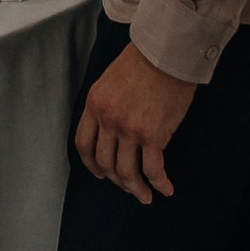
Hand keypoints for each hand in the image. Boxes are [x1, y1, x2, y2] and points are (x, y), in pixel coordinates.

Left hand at [74, 42, 197, 203]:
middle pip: (105, 163)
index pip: (83, 144)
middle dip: (116, 180)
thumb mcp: (110, 81)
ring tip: (145, 196)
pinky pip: (152, 169)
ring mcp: (129, 129)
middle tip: (128, 187)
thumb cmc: (142, 62)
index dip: (91, 164)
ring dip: (136, 189)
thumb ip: (106, 106)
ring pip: (126, 171)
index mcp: (94, 104)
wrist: (166, 53)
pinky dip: (159, 184)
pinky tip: (166, 188)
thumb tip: (112, 132)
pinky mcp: (153, 135)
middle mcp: (108, 120)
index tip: (100, 174)